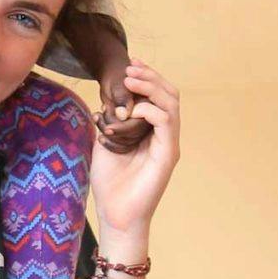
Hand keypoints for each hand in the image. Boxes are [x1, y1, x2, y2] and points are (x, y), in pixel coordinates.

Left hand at [87, 61, 180, 241]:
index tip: (129, 64)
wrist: (116, 213)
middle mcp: (164, 135)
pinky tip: (134, 110)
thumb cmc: (110, 182)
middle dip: (150, 76)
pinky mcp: (168, 155)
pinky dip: (151, 110)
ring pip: (172, 104)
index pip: (158, 95)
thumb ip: (110, 120)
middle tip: (130, 68)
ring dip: (152, 87)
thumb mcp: (105, 142)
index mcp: (152, 131)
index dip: (146, 77)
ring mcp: (168, 144)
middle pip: (169, 94)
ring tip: (131, 80)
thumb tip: (107, 99)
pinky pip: (167, 123)